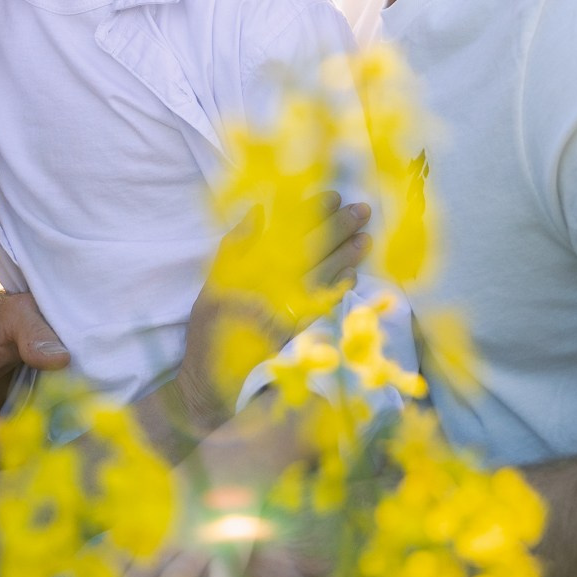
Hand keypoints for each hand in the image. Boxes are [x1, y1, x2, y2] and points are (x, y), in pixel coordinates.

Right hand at [176, 195, 371, 430]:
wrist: (212, 380)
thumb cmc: (210, 331)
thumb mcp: (213, 282)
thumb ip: (235, 245)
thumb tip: (257, 212)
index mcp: (252, 269)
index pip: (288, 230)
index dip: (313, 212)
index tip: (334, 196)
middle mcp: (273, 287)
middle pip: (312, 250)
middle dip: (339, 228)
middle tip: (362, 210)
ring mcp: (289, 311)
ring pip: (324, 275)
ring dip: (347, 256)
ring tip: (366, 238)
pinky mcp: (300, 333)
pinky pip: (326, 307)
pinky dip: (340, 290)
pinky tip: (354, 276)